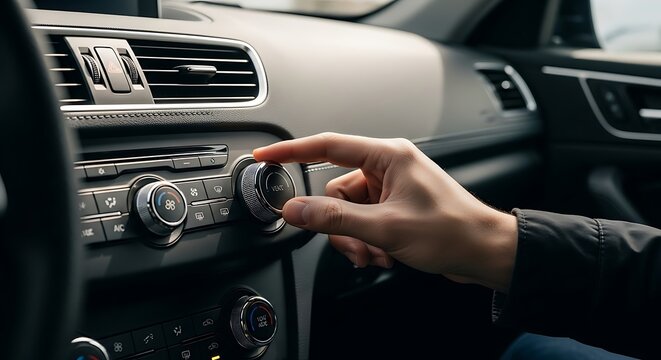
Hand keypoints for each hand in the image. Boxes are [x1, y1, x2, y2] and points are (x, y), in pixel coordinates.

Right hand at [253, 132, 517, 291]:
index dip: (291, 151)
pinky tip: (384, 254)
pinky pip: (362, 221)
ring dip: (355, 238)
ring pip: (347, 212)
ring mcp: (390, 189)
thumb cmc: (452, 231)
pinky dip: (367, 241)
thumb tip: (296, 209)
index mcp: (388, 156)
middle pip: (335, 192)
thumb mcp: (387, 227)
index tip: (265, 155)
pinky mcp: (393, 207)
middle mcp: (387, 168)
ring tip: (377, 253)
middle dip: (340, 225)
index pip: (327, 147)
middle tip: (357, 245)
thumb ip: (335, 218)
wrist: (484, 252)